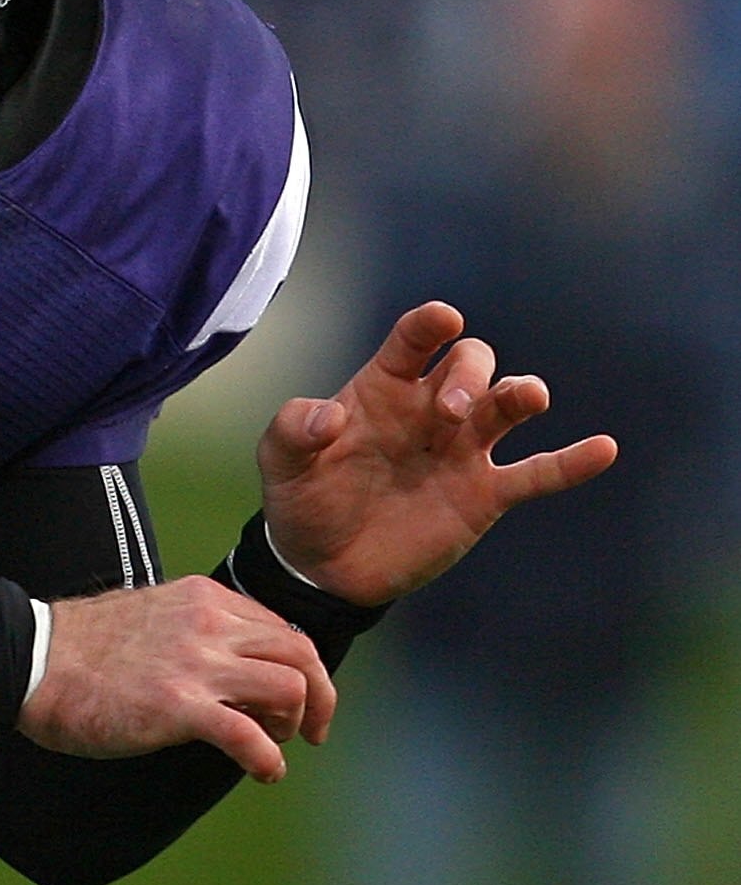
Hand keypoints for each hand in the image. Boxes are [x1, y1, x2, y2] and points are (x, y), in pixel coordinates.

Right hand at [24, 578, 334, 784]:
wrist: (32, 661)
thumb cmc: (79, 648)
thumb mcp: (151, 615)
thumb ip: (191, 629)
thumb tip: (222, 664)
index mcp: (202, 599)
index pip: (280, 628)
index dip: (299, 668)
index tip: (295, 699)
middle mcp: (209, 624)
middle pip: (300, 653)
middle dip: (319, 696)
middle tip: (311, 730)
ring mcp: (196, 664)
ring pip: (290, 687)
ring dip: (294, 724)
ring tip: (274, 746)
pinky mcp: (180, 706)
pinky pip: (250, 735)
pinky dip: (269, 760)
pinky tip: (264, 773)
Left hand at [258, 300, 616, 611]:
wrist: (323, 566)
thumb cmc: (302, 500)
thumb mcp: (281, 464)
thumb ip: (293, 430)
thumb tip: (328, 415)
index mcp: (382, 388)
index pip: (412, 342)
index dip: (429, 325)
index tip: (442, 318)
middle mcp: (429, 409)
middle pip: (469, 365)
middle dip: (469, 376)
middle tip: (452, 411)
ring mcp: (462, 450)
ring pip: (507, 406)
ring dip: (520, 394)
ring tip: (527, 398)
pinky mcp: (484, 494)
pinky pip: (536, 472)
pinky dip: (571, 462)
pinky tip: (603, 449)